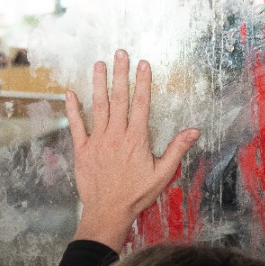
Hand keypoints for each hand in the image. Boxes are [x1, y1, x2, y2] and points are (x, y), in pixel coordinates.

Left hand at [65, 50, 200, 250]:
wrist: (108, 211)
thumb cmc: (137, 194)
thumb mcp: (163, 174)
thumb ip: (176, 149)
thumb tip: (194, 131)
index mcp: (136, 139)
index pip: (141, 104)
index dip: (143, 82)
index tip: (143, 64)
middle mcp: (116, 135)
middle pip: (119, 98)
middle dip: (120, 74)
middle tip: (120, 53)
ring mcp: (97, 141)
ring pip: (98, 106)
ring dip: (99, 83)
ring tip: (99, 64)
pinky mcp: (82, 150)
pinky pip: (77, 125)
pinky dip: (73, 109)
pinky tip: (70, 93)